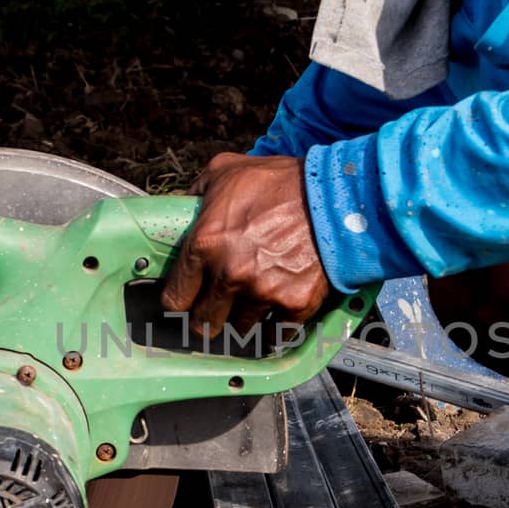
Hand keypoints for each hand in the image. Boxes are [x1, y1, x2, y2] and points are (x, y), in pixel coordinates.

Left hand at [163, 152, 329, 337]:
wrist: (334, 194)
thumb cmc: (278, 181)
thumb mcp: (225, 171)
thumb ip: (196, 193)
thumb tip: (181, 209)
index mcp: (205, 244)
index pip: (174, 299)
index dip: (179, 302)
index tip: (187, 301)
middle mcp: (230, 274)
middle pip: (203, 324)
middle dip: (207, 319)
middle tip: (216, 311)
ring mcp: (264, 292)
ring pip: (240, 331)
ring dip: (243, 322)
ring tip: (250, 307)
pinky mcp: (295, 304)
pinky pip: (276, 336)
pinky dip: (275, 331)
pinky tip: (275, 318)